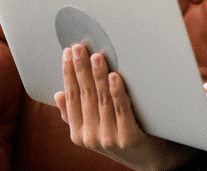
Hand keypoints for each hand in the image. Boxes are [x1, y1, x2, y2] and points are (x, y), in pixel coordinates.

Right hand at [54, 43, 192, 170]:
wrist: (149, 159)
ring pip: (102, 99)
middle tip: (79, 47)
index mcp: (78, 133)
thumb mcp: (94, 129)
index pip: (70, 97)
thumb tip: (58, 95)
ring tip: (97, 56)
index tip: (67, 53)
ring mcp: (109, 138)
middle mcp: (90, 136)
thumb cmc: (121, 137)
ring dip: (98, 76)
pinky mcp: (128, 137)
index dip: (68, 73)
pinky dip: (117, 92)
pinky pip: (121, 109)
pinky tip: (114, 76)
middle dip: (81, 68)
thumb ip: (75, 115)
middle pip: (85, 95)